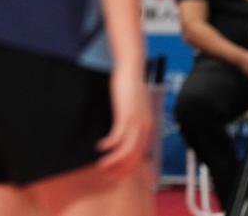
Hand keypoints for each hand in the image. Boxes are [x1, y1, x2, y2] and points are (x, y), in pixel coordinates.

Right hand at [96, 66, 153, 180]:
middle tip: (106, 175)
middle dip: (120, 170)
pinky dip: (108, 145)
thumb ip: (132, 120)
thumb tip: (124, 130)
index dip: (127, 168)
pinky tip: (99, 146)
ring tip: (100, 165)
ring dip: (113, 161)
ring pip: (126, 152)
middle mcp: (144, 128)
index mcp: (147, 127)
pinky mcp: (126, 116)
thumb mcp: (134, 107)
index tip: (115, 174)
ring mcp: (136, 123)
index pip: (140, 156)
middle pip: (134, 158)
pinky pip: (117, 138)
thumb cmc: (130, 86)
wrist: (131, 71)